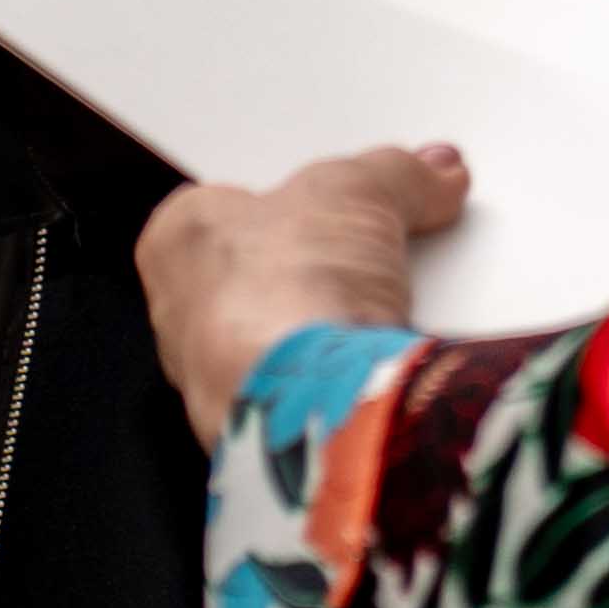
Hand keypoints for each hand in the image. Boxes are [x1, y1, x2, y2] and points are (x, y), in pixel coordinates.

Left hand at [145, 144, 472, 447]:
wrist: (310, 396)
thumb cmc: (288, 287)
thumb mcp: (358, 189)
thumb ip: (396, 174)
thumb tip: (432, 172)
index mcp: (175, 242)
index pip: (225, 208)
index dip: (290, 202)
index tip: (340, 199)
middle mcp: (181, 319)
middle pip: (260, 277)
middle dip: (321, 267)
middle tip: (375, 253)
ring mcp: (216, 383)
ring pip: (284, 341)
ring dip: (333, 328)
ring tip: (389, 309)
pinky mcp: (261, 435)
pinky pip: (309, 394)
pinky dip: (344, 379)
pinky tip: (383, 363)